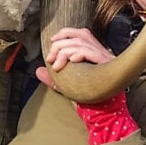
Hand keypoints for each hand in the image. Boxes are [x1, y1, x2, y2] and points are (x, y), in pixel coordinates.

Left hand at [33, 28, 136, 144]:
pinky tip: (71, 61)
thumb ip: (54, 78)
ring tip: (57, 66)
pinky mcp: (107, 64)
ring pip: (81, 43)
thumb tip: (38, 71)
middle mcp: (102, 52)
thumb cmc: (90, 97)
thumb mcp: (69, 86)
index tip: (52, 41)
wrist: (106, 112)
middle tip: (50, 59)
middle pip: (78, 36)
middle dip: (60, 45)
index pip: (80, 32)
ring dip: (64, 52)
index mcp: (94, 52)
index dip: (65, 33)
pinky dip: (78, 53)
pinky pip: (90, 52)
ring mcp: (105, 57)